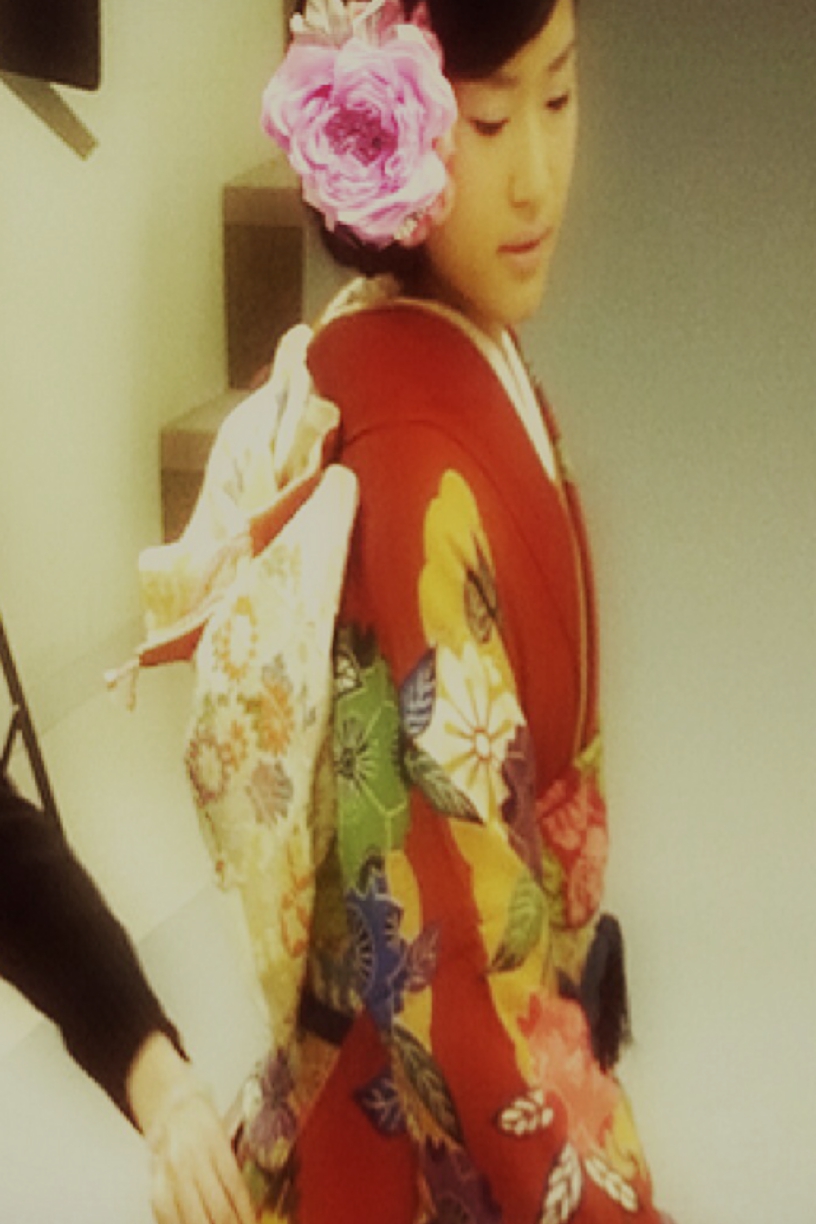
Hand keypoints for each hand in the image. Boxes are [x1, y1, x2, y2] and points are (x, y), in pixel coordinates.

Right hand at [128, 1033, 255, 1223]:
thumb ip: (231, 1165)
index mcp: (213, 1140)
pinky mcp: (154, 1179)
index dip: (244, 1212)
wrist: (169, 1100)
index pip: (233, 1185)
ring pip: (190, 1213)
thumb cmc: (201, 1116)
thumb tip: (247, 1204)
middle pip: (214, 1205)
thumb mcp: (224, 1133)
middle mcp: (191, 1156)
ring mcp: (170, 1169)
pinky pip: (165, 1212)